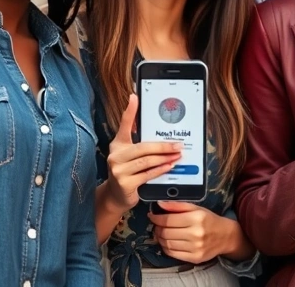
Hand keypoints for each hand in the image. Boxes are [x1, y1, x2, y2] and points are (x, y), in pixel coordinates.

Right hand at [105, 94, 181, 211]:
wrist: (115, 197)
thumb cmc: (128, 172)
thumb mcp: (130, 155)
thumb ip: (140, 142)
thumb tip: (158, 128)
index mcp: (118, 144)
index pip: (124, 125)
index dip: (130, 111)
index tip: (135, 97)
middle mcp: (115, 155)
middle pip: (143, 146)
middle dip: (163, 145)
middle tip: (178, 144)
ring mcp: (118, 170)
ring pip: (147, 161)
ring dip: (165, 157)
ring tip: (178, 155)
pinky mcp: (124, 183)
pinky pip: (147, 174)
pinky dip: (160, 169)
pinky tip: (170, 166)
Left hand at [148, 201, 238, 263]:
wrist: (226, 236)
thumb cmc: (209, 220)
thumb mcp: (197, 208)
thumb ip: (178, 205)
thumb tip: (159, 204)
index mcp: (197, 218)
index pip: (169, 220)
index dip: (156, 218)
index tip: (152, 216)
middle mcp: (196, 233)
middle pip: (166, 232)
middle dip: (157, 228)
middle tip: (157, 225)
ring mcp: (195, 247)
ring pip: (167, 244)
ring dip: (160, 238)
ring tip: (161, 233)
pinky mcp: (194, 258)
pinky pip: (172, 253)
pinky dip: (165, 247)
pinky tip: (167, 242)